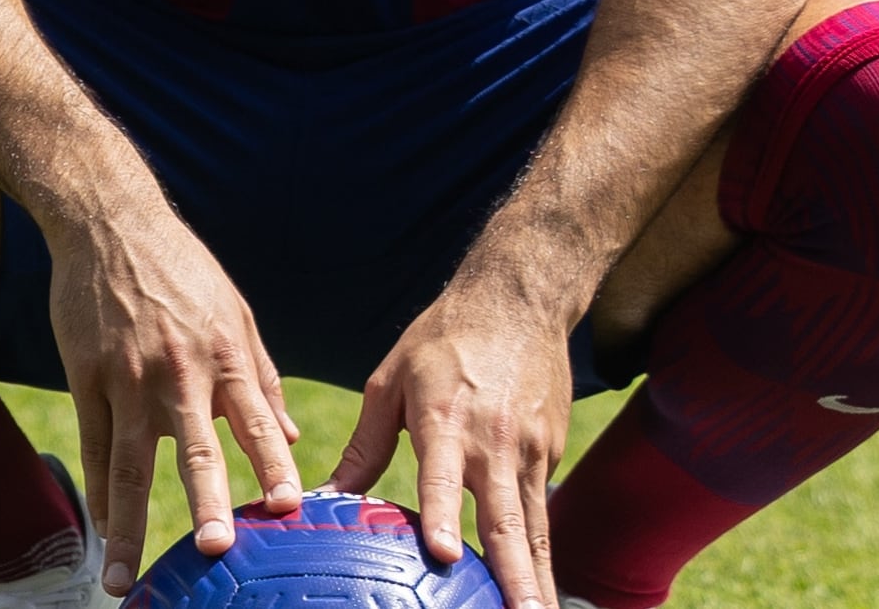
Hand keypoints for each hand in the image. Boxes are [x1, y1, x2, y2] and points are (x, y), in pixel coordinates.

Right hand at [46, 190, 301, 594]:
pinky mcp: (86, 376)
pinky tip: (104, 532)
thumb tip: (292, 438)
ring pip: (129, 463)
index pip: (256, 421)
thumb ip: (262, 376)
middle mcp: (178, 372)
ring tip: (123, 579)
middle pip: (193, 448)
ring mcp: (127, 377)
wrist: (109, 221)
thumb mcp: (234, 310)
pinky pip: (93, 446)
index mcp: (224, 355)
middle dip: (205, 501)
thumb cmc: (181, 268)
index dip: (273, 465)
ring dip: (128, 526)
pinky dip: (98, 494)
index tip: (290, 510)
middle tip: (214, 551)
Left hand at [330, 274, 573, 608]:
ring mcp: (530, 452)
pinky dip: (545, 554)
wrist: (517, 298)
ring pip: (535, 528)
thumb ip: (365, 443)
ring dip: (539, 580)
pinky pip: (543, 514)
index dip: (445, 517)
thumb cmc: (442, 339)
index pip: (445, 478)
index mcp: (445, 419)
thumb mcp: (391, 380)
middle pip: (506, 521)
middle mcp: (494, 443)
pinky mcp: (551, 455)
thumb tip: (327, 496)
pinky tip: (541, 591)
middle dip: (515, 576)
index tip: (447, 556)